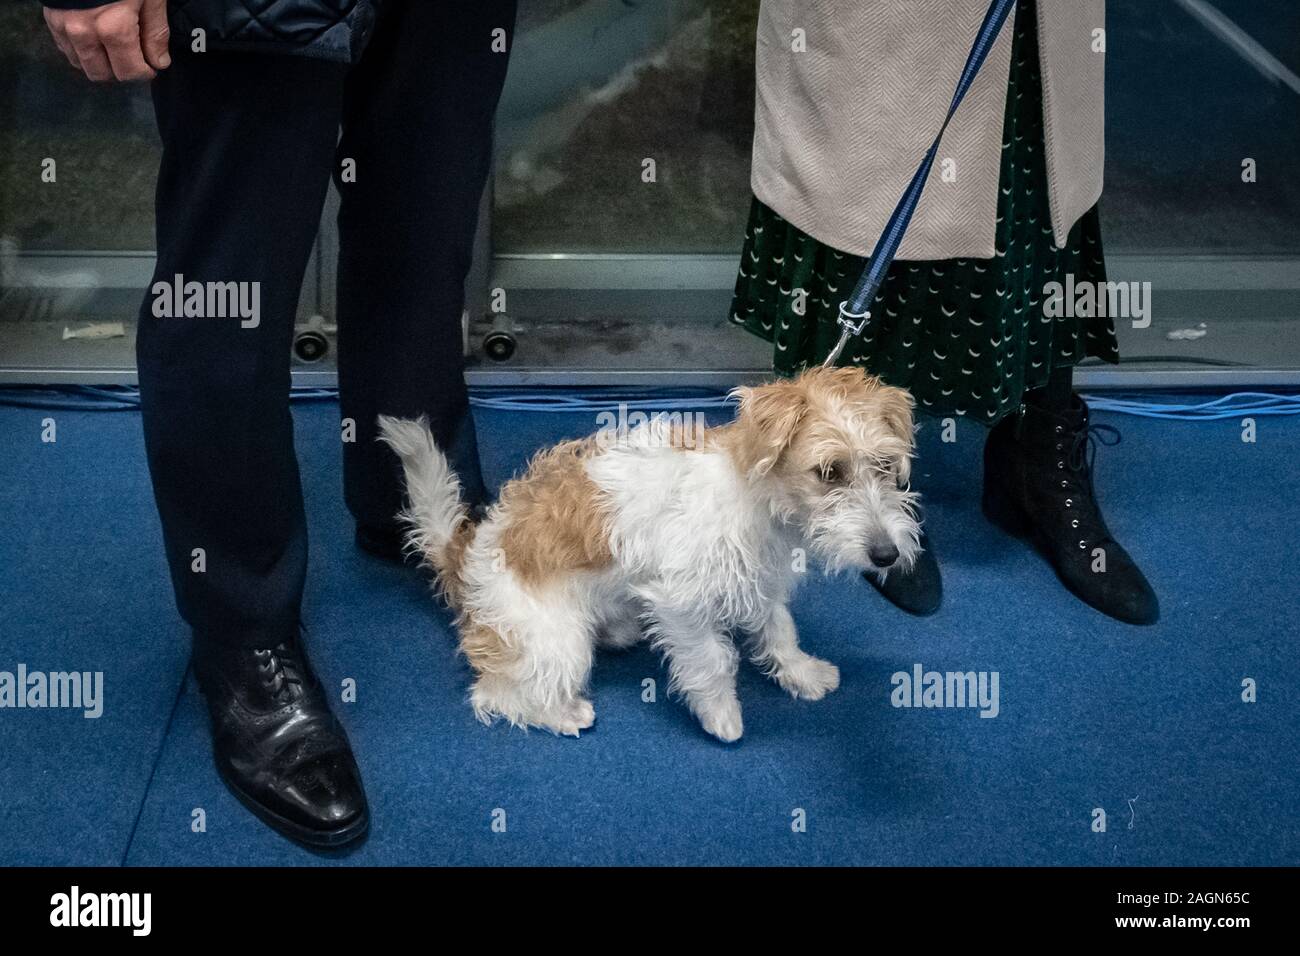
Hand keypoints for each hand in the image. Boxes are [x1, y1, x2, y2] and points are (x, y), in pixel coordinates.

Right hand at [43, 0, 170, 82]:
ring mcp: (63, 24)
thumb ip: (155, 31)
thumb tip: (158, 62)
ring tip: (114, 46)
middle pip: (102, 74)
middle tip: (133, 56)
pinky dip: (80, 48)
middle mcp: (84, 32)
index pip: (129, 72)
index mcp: (113, 29)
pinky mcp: (50, 17)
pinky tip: (94, 37)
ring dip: (99, 61)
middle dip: (121, 70)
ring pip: (80, 63)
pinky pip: (64, 47)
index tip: (152, 64)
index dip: (145, 72)